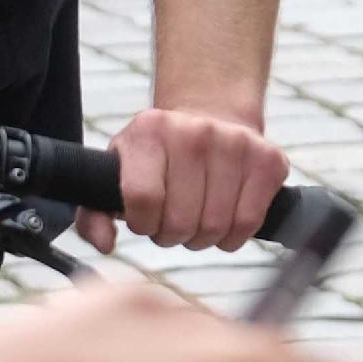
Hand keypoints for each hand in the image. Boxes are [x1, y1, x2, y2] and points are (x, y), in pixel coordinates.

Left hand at [74, 102, 287, 251]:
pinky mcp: (268, 160)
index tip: (143, 221)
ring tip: (193, 222)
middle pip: (181, 219)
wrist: (208, 117)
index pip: (142, 199)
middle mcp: (194, 131)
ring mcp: (235, 143)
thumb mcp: (115, 173)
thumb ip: (94, 213)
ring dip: (202, 238)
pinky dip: (233, 237)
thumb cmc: (156, 157)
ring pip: (216, 225)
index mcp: (149, 130)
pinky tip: (221, 223)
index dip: (142, 224)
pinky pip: (249, 222)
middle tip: (170, 224)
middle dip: (171, 235)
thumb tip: (105, 244)